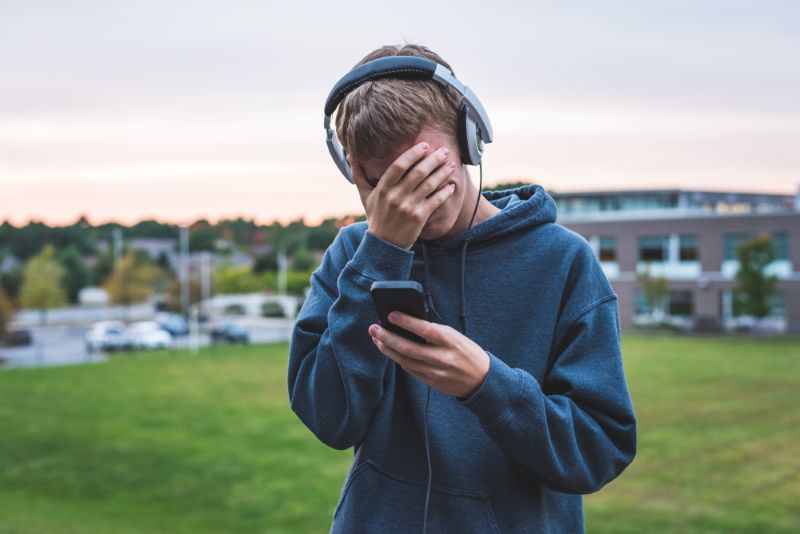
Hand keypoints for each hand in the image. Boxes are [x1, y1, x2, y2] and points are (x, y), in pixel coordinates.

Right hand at [347, 143, 457, 248]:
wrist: (384, 244)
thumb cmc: (376, 217)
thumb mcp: (365, 196)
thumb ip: (359, 175)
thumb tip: (350, 156)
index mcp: (383, 188)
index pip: (399, 165)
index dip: (413, 154)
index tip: (425, 145)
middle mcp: (395, 196)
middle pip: (418, 172)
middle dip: (433, 159)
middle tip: (444, 150)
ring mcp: (408, 207)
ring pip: (429, 184)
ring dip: (442, 173)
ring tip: (452, 164)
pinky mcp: (419, 217)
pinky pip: (435, 201)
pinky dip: (445, 192)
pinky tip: (451, 185)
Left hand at [368, 311, 489, 397]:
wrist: (481, 379)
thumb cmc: (466, 351)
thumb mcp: (455, 336)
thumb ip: (434, 332)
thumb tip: (408, 324)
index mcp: (450, 341)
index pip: (425, 329)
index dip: (406, 322)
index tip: (390, 315)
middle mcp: (442, 357)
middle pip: (408, 348)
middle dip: (387, 338)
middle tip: (373, 329)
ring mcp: (436, 372)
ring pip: (405, 361)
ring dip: (388, 349)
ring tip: (377, 339)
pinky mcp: (431, 382)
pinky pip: (410, 370)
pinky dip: (399, 359)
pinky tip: (391, 351)